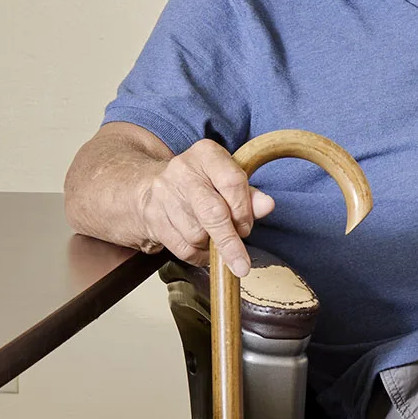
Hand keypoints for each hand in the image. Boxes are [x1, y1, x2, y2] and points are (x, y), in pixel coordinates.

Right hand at [134, 140, 274, 276]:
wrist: (150, 188)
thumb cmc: (200, 185)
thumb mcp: (226, 180)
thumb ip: (249, 195)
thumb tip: (267, 206)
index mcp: (206, 154)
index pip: (233, 182)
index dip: (244, 211)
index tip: (246, 228)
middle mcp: (183, 170)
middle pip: (213, 213)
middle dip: (230, 242)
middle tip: (242, 264)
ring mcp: (164, 194)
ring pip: (197, 235)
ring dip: (211, 246)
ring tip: (214, 238)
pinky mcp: (153, 218)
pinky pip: (183, 249)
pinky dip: (198, 256)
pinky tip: (201, 248)